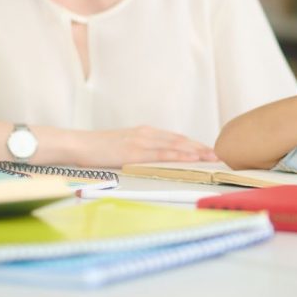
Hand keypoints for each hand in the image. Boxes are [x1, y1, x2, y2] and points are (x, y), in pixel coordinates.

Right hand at [91, 126, 216, 166]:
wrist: (77, 144)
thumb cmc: (96, 149)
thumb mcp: (122, 148)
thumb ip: (138, 152)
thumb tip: (150, 163)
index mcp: (144, 133)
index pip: (174, 138)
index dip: (193, 144)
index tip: (208, 151)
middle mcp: (146, 134)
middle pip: (180, 140)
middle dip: (200, 147)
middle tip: (218, 155)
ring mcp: (141, 141)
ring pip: (176, 145)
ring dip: (196, 151)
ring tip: (212, 157)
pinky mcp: (135, 151)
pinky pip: (162, 153)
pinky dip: (180, 155)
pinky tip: (192, 158)